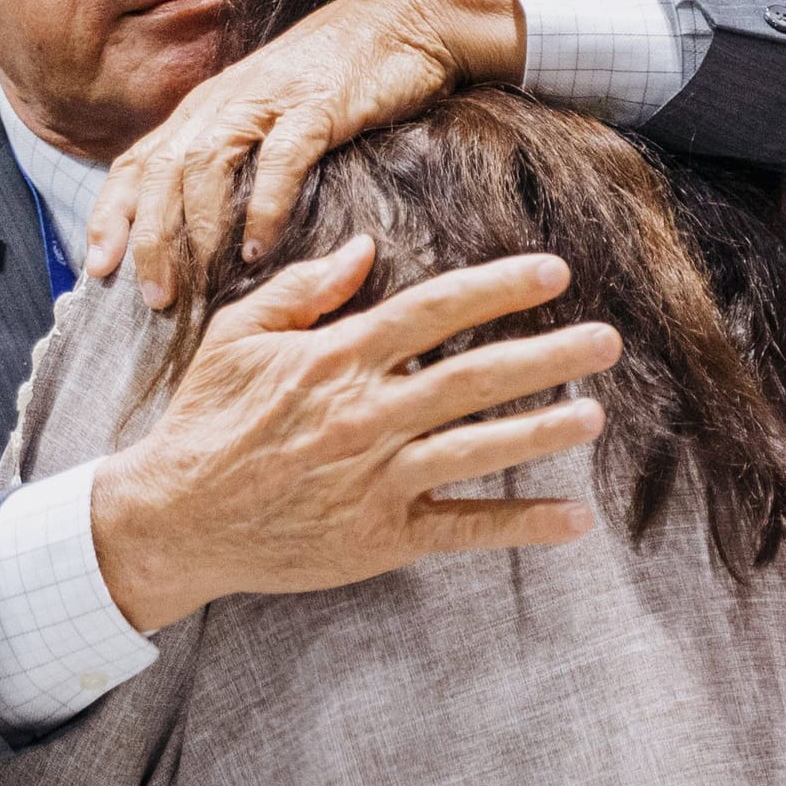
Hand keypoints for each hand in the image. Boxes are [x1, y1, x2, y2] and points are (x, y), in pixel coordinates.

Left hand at [86, 0, 524, 307]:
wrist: (402, 22)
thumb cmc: (331, 79)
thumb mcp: (263, 116)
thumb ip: (231, 159)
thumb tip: (201, 228)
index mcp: (203, 110)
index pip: (135, 163)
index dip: (110, 217)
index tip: (96, 270)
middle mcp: (222, 104)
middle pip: (162, 173)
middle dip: (149, 239)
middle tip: (151, 298)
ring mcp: (266, 102)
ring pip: (206, 166)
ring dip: (197, 231)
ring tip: (196, 286)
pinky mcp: (316, 106)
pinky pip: (279, 160)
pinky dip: (264, 207)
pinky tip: (260, 251)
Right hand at [89, 239, 613, 632]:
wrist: (176, 517)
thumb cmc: (205, 419)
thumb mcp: (237, 335)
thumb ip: (303, 289)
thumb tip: (365, 248)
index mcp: (337, 358)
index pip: (434, 311)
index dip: (499, 288)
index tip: (555, 273)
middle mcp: (367, 414)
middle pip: (475, 377)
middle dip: (549, 355)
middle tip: (609, 341)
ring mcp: (378, 478)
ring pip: (480, 448)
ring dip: (544, 430)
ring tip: (595, 414)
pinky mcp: (381, 536)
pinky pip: (463, 527)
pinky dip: (520, 525)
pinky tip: (573, 519)